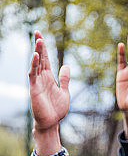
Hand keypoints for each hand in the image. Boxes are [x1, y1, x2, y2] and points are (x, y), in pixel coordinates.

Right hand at [29, 32, 69, 148]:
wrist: (51, 123)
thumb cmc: (57, 110)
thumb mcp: (64, 92)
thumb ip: (65, 79)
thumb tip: (67, 66)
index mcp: (49, 78)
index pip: (46, 59)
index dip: (44, 48)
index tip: (42, 36)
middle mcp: (42, 78)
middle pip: (40, 58)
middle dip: (39, 45)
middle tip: (37, 32)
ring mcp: (37, 82)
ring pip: (36, 64)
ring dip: (37, 52)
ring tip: (38, 40)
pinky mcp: (34, 89)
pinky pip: (33, 74)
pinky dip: (34, 65)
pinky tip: (36, 56)